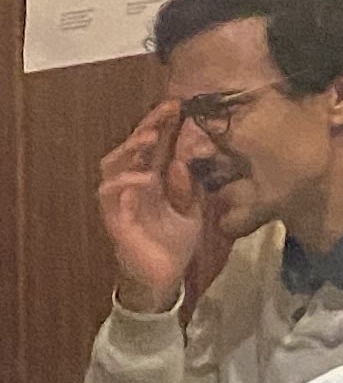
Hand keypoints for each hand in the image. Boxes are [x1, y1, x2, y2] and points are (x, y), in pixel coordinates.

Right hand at [98, 102, 207, 314]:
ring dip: (130, 148)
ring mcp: (122, 200)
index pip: (155, 144)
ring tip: (150, 137)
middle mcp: (134, 184)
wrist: (165, 278)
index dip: (163, 123)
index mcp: (154, 178)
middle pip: (132, 147)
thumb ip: (187, 185)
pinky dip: (125, 183)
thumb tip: (182, 159)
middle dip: (147, 126)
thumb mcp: (192, 209)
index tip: (179, 104)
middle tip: (165, 111)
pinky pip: (110, 195)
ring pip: (113, 165)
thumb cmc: (175, 240)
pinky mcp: (114, 219)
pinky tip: (144, 177)